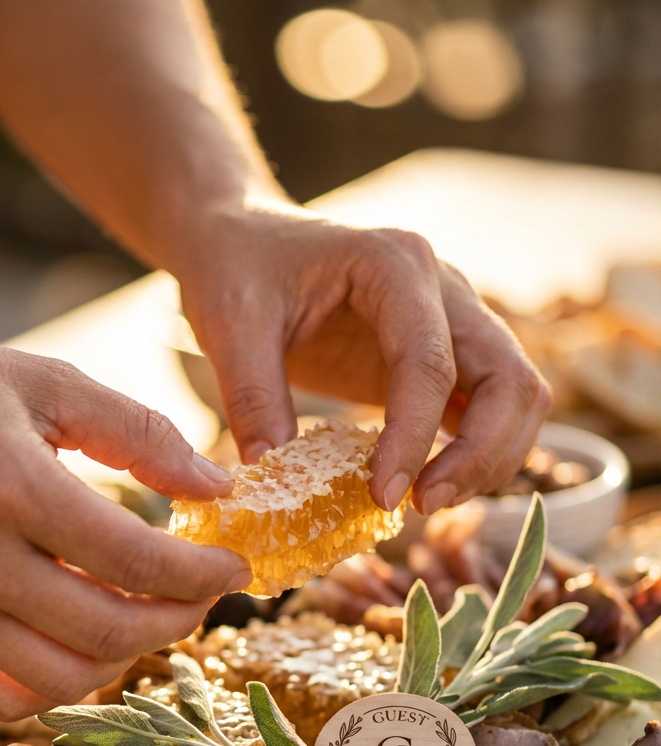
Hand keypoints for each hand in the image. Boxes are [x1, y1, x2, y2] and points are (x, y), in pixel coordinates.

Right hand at [0, 327, 247, 720]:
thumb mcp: (47, 383)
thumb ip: (140, 432)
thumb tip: (215, 488)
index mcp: (11, 486)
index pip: (134, 560)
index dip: (202, 573)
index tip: (235, 565)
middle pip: (107, 631)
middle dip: (180, 619)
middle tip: (202, 593)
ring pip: (62, 678)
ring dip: (126, 658)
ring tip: (148, 615)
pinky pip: (3, 696)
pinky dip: (59, 685)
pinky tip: (83, 643)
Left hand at [177, 203, 552, 513]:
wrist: (243, 239)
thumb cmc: (237, 268)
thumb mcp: (229, 325)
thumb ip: (252, 395)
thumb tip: (270, 473)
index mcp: (395, 264)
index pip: (431, 362)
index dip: (414, 438)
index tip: (383, 496)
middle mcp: (442, 287)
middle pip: (510, 377)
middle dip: (480, 454)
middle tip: (421, 506)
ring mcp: (451, 320)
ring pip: (516, 394)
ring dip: (489, 458)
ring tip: (423, 503)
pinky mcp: (443, 354)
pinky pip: (487, 406)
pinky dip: (474, 452)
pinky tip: (425, 486)